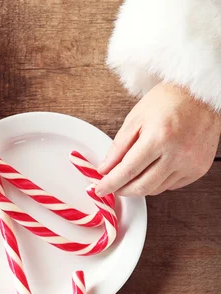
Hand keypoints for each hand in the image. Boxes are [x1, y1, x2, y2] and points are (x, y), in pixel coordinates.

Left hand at [95, 83, 220, 196]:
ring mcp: (190, 163)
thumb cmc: (168, 101)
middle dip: (123, 190)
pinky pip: (171, 186)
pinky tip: (154, 168)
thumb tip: (105, 170)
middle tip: (113, 187)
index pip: (128, 171)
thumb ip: (118, 147)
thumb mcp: (136, 118)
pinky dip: (158, 182)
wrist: (202, 95)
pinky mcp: (198, 169)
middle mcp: (177, 154)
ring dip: (140, 186)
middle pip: (142, 187)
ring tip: (133, 175)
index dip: (110, 184)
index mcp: (159, 137)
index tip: (99, 189)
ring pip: (156, 189)